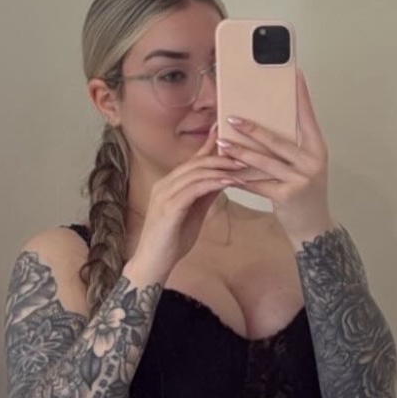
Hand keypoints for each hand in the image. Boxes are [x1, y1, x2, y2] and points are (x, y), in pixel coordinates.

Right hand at [127, 123, 244, 279]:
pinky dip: (213, 183)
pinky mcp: (169, 207)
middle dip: (220, 156)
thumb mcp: (194, 214)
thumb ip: (205, 196)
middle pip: (195, 163)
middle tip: (243, 153)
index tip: (225, 134)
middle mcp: (165, 184)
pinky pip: (194, 189)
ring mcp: (165, 194)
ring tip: (240, 166)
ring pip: (195, 173)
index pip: (192, 161)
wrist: (153, 263)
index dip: (208, 146)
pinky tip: (229, 182)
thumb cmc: (172, 241)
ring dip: (220, 168)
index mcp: (169, 184)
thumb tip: (223, 180)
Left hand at [218, 68, 334, 243]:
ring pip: (264, 161)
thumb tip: (264, 125)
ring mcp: (301, 180)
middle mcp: (312, 163)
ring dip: (240, 152)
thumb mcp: (305, 167)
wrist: (313, 228)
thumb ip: (291, 147)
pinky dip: (241, 178)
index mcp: (318, 149)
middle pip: (277, 140)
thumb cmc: (305, 194)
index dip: (301, 96)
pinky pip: (258, 184)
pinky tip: (226, 171)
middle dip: (252, 129)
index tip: (294, 74)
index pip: (307, 117)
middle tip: (231, 117)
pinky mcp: (287, 196)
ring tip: (222, 143)